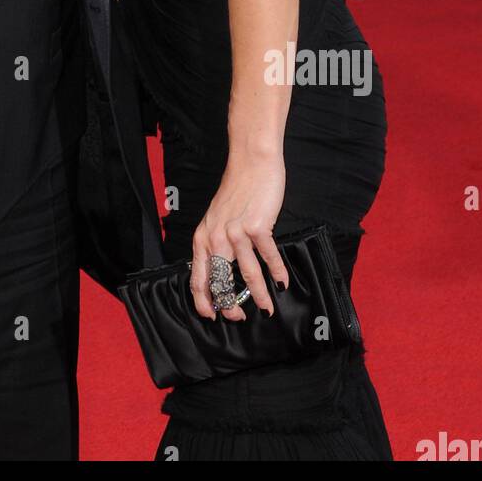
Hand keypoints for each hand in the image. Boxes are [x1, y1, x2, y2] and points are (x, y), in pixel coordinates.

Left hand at [189, 154, 288, 321]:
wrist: (252, 164)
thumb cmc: (237, 191)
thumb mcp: (217, 219)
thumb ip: (217, 243)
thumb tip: (224, 272)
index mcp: (202, 237)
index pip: (199, 277)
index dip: (204, 300)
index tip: (212, 315)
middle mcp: (215, 237)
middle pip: (221, 281)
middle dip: (231, 304)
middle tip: (240, 316)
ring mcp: (236, 232)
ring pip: (247, 275)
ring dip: (259, 296)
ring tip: (267, 309)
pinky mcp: (257, 226)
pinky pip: (268, 257)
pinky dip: (277, 272)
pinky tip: (282, 282)